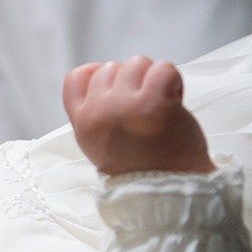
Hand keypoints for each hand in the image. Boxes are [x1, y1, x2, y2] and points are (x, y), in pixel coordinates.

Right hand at [63, 56, 214, 176]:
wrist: (166, 188)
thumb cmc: (137, 164)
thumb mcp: (98, 142)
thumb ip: (94, 111)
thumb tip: (103, 75)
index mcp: (83, 122)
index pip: (76, 78)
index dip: (96, 72)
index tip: (116, 86)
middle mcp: (99, 111)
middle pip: (111, 67)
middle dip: (132, 80)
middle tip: (145, 105)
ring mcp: (125, 105)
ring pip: (137, 63)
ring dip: (153, 79)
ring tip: (161, 103)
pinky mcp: (154, 102)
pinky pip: (163, 69)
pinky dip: (173, 81)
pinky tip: (175, 100)